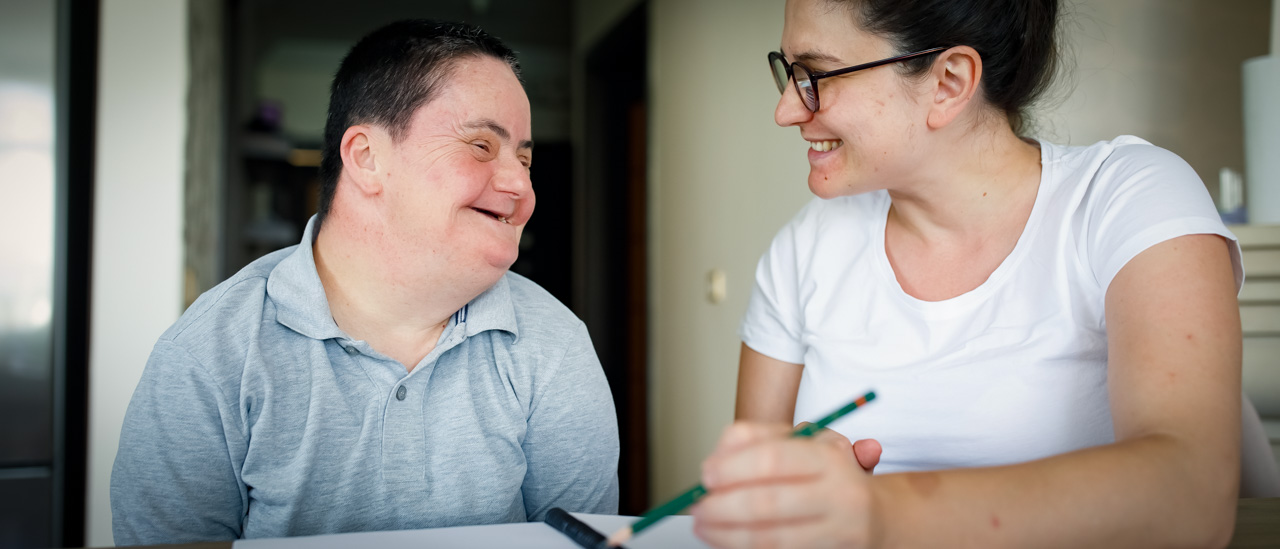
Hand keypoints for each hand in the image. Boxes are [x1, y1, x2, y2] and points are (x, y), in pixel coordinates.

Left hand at [692, 422, 881, 548]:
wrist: (877, 516)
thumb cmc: (829, 474)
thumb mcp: (804, 443)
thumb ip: (759, 440)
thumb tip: (718, 458)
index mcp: (828, 457)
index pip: (773, 459)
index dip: (732, 467)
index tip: (706, 474)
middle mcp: (838, 495)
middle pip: (768, 502)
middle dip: (723, 506)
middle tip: (698, 507)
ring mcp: (836, 531)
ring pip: (770, 537)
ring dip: (727, 533)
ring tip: (703, 525)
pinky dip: (745, 547)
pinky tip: (726, 540)